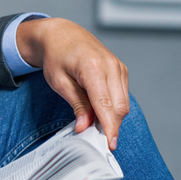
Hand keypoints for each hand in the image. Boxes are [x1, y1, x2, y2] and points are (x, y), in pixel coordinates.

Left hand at [16, 17, 128, 149]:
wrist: (61, 34)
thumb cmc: (56, 56)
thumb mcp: (59, 82)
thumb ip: (76, 105)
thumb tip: (85, 126)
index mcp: (93, 68)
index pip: (105, 105)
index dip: (109, 127)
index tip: (109, 145)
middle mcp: (111, 66)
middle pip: (119, 107)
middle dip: (111, 126)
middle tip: (98, 141)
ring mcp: (119, 67)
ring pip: (123, 103)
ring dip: (113, 117)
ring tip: (96, 126)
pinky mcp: (121, 70)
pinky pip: (122, 95)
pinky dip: (114, 107)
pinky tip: (100, 112)